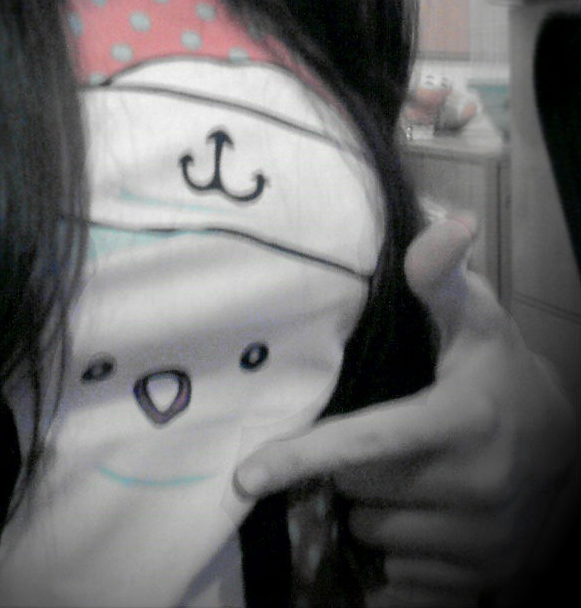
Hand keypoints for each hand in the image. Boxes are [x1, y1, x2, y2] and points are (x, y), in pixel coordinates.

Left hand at [234, 215, 577, 606]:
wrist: (571, 460)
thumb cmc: (503, 378)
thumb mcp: (478, 322)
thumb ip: (443, 276)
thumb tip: (448, 220)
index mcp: (463, 421)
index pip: (370, 442)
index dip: (304, 456)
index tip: (245, 475)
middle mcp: (474, 489)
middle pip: (358, 487)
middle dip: (353, 465)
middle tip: (388, 437)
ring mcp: (481, 547)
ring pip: (375, 536)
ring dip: (377, 509)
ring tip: (414, 475)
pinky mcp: (484, 585)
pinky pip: (402, 580)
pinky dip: (401, 555)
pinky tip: (428, 519)